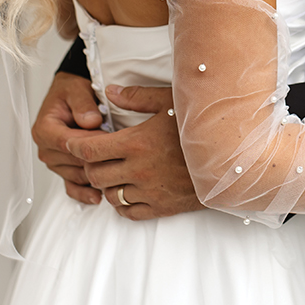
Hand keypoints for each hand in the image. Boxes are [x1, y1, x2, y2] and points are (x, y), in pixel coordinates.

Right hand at [31, 72, 104, 204]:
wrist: (70, 96)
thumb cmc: (71, 93)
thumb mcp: (77, 90)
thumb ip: (83, 104)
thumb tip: (91, 122)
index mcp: (45, 129)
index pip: (67, 143)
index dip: (89, 144)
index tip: (108, 140)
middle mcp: (47, 148)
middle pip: (73, 161)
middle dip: (96, 158)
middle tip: (119, 154)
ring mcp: (55, 162)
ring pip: (76, 175)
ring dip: (94, 173)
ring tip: (116, 168)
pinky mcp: (64, 170)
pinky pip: (71, 187)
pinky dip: (84, 193)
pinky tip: (98, 196)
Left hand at [68, 84, 203, 220]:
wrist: (232, 155)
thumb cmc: (201, 125)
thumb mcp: (170, 101)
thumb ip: (136, 96)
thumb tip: (109, 92)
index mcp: (137, 142)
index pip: (89, 150)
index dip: (74, 146)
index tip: (72, 142)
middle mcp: (139, 170)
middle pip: (94, 174)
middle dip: (89, 165)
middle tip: (96, 156)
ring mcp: (150, 191)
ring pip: (109, 195)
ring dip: (106, 184)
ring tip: (113, 172)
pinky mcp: (162, 206)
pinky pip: (129, 212)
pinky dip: (122, 203)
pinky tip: (128, 190)